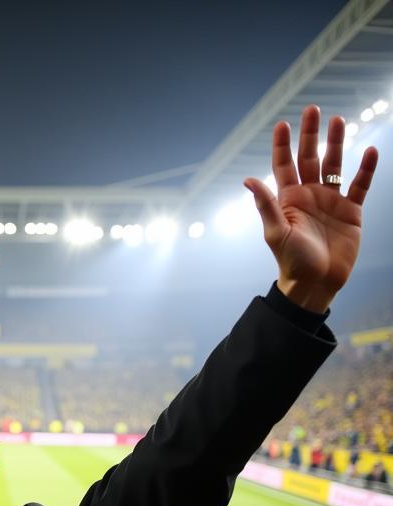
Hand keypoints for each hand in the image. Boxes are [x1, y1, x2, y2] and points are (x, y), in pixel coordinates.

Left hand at [245, 105, 377, 312]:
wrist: (315, 283)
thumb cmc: (291, 261)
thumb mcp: (276, 232)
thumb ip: (265, 204)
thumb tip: (248, 179)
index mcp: (288, 200)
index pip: (284, 166)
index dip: (282, 145)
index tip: (282, 123)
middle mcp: (309, 196)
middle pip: (310, 158)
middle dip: (310, 135)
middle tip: (312, 110)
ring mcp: (331, 202)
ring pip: (335, 166)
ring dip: (337, 143)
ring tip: (339, 120)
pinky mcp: (351, 211)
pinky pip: (360, 185)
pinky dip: (366, 169)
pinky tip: (370, 151)